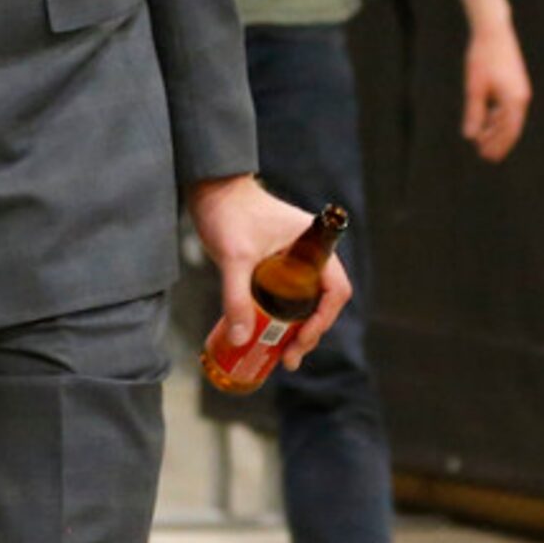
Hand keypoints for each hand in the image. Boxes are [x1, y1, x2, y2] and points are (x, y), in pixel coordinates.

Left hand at [187, 174, 352, 372]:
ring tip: (281, 355)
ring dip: (295, 328)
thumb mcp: (233, 257)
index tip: (302, 341)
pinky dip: (280, 315)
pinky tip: (264, 333)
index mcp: (313, 245)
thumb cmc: (226, 211)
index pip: (336, 290)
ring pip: (304, 300)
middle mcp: (309, 252)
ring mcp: (292, 257)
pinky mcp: (274, 261)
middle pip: (322, 301)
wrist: (208, 183)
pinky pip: (286, 293)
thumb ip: (236, 298)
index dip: (324, 321)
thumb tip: (240, 341)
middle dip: (309, 333)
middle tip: (289, 358)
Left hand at [461, 22, 531, 161]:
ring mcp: (519, 91)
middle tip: (484, 156)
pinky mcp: (515, 84)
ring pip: (509, 117)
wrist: (493, 32)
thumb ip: (474, 113)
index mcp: (514, 101)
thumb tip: (470, 136)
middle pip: (510, 127)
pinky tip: (486, 121)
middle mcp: (521, 98)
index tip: (487, 157)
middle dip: (498, 142)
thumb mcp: (474, 88)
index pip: (508, 131)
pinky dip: (497, 116)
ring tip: (482, 141)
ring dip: (496, 130)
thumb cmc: (482, 58)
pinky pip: (508, 107)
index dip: (498, 146)